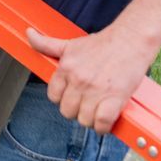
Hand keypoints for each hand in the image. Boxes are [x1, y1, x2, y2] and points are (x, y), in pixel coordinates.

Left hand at [25, 25, 153, 133]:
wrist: (131, 39)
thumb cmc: (103, 43)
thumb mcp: (71, 43)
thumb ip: (47, 44)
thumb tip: (28, 34)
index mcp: (66, 68)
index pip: (53, 97)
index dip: (63, 99)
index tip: (73, 97)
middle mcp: (78, 80)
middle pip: (67, 111)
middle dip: (76, 110)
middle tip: (87, 104)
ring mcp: (96, 90)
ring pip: (84, 120)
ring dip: (91, 120)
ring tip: (98, 111)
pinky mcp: (114, 98)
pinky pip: (102, 123)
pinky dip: (104, 127)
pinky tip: (106, 121)